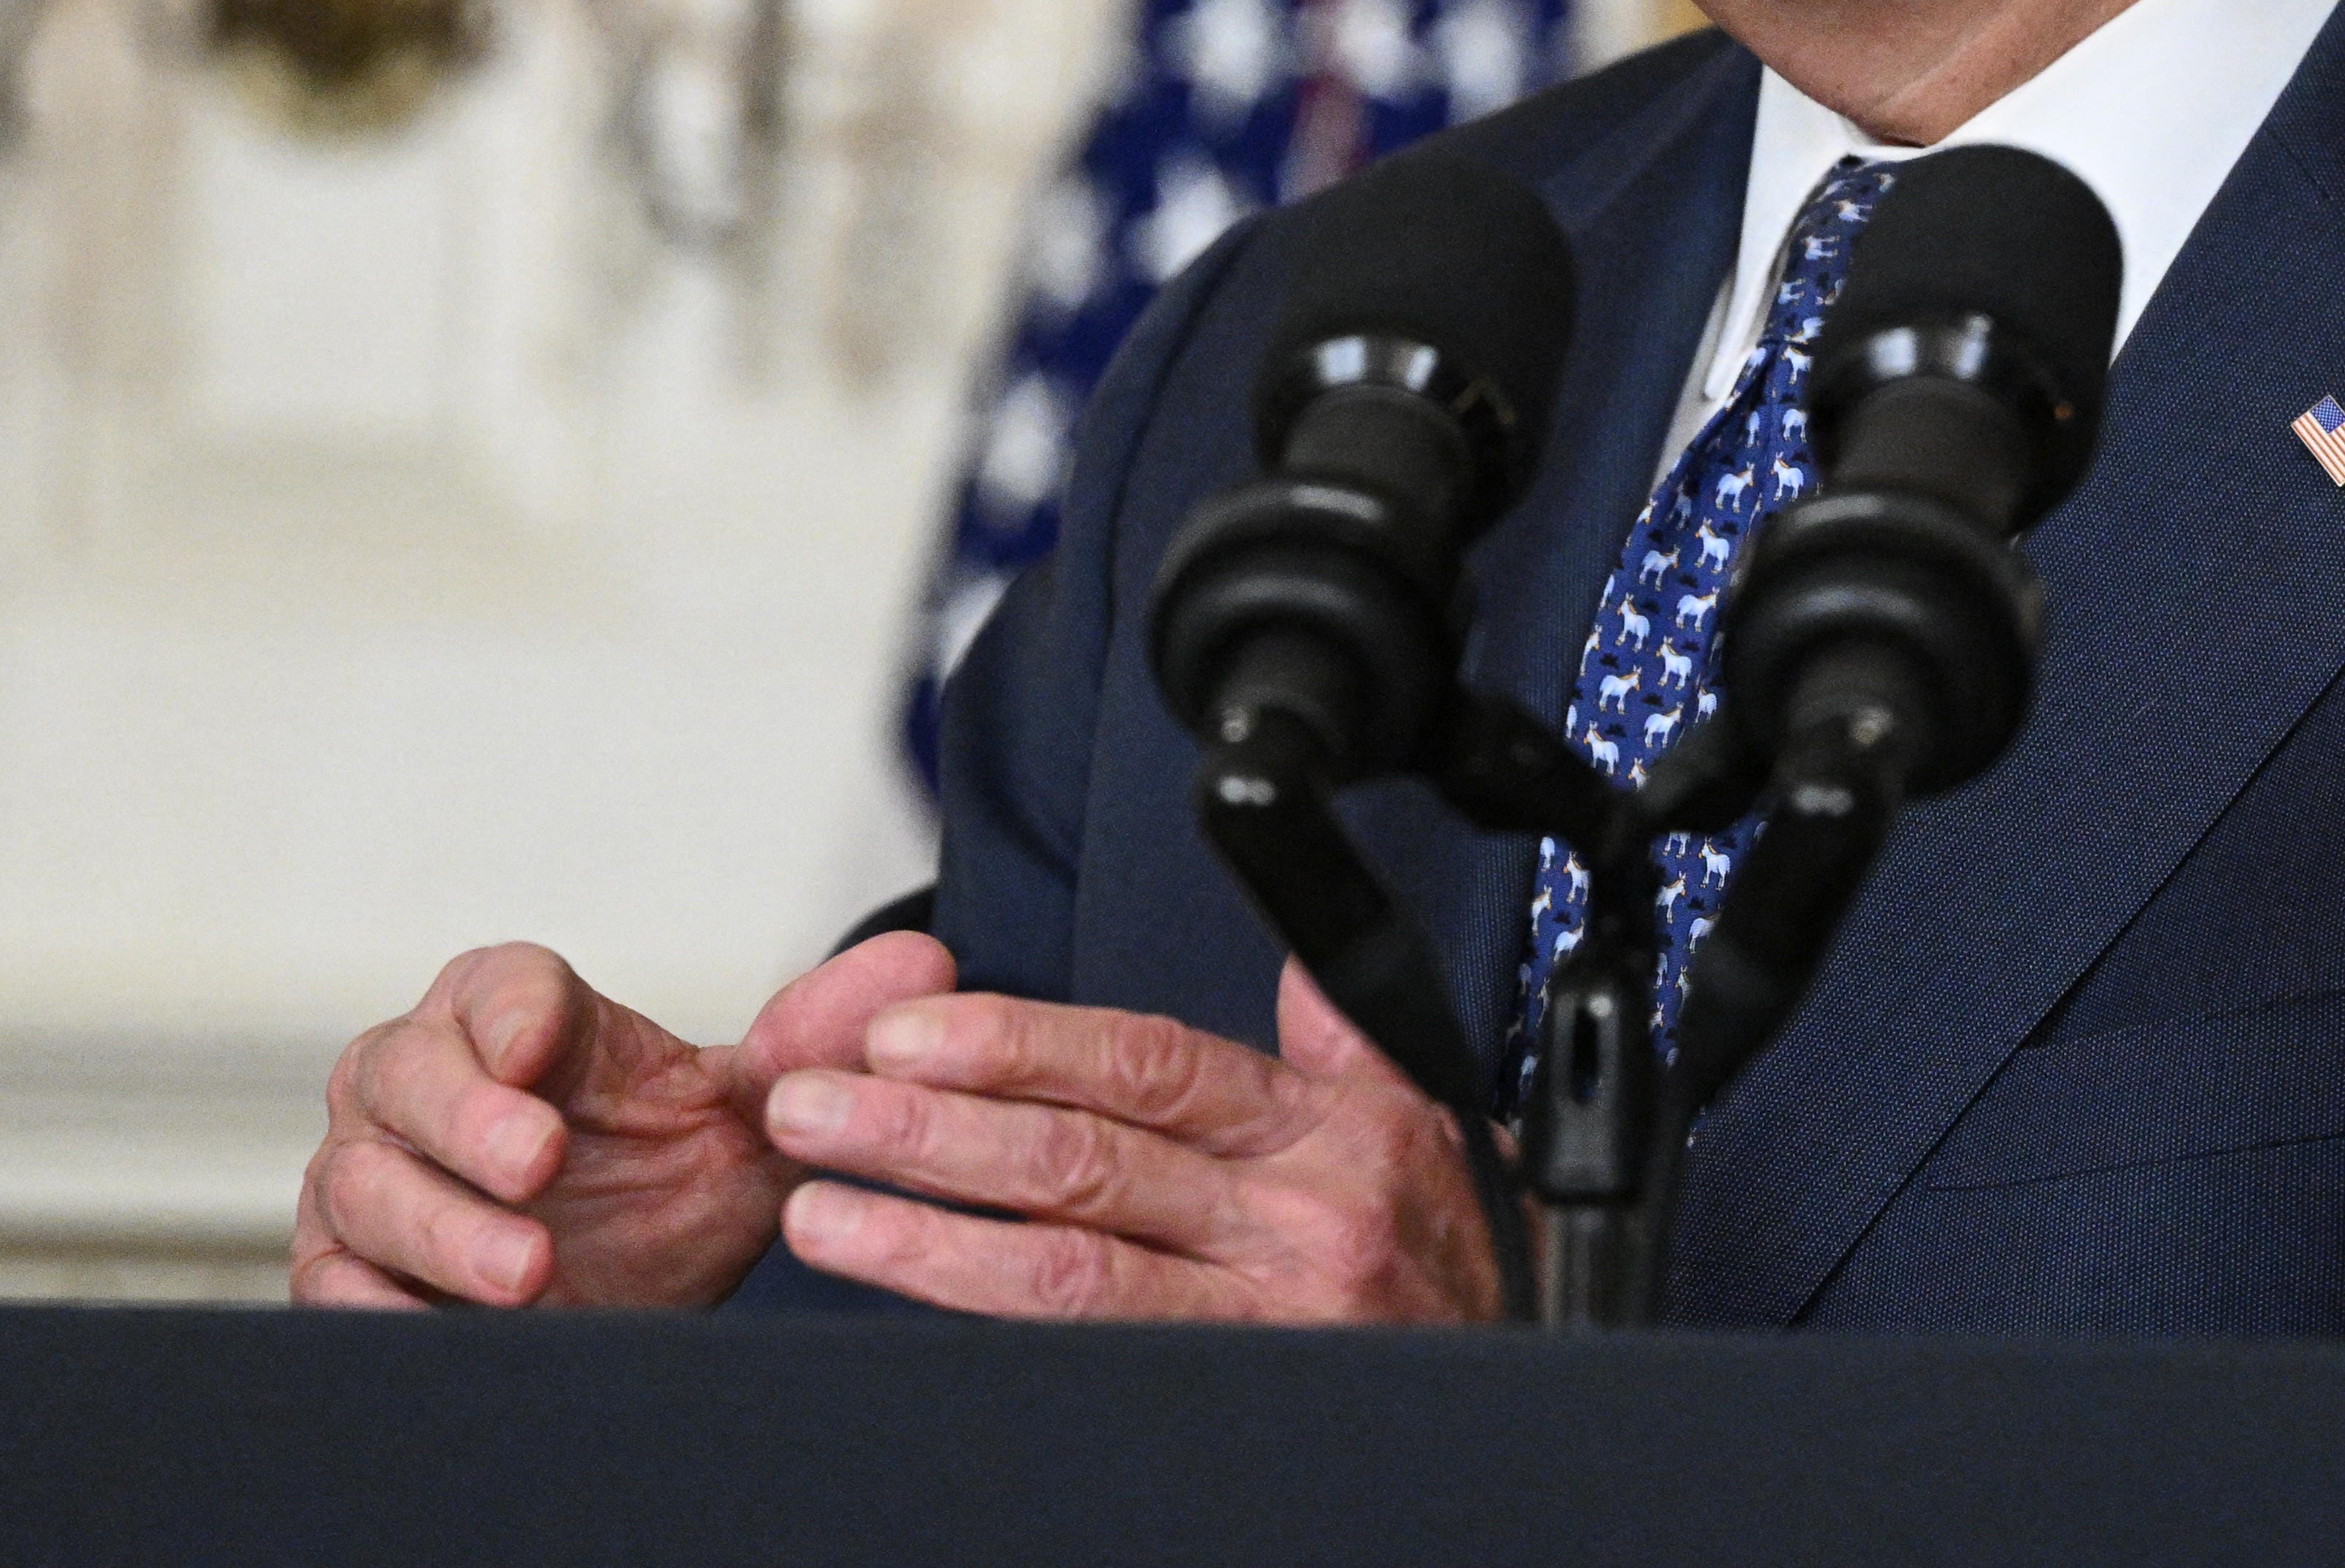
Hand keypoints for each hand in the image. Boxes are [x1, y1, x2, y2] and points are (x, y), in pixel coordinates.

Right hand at [292, 930, 958, 1309]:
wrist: (621, 1290)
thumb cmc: (668, 1179)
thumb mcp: (754, 1118)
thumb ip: (819, 1045)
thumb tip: (925, 960)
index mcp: (513, 1014)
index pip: (498, 987)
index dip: (515, 1017)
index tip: (545, 1055)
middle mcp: (422, 1077)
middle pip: (406, 1072)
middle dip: (468, 1121)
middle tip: (539, 1167)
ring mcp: (372, 1171)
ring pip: (366, 1180)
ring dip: (438, 1227)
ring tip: (524, 1272)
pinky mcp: (345, 1263)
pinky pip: (330, 1280)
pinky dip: (374, 1303)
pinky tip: (430, 1325)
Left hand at [765, 962, 1501, 1322]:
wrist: (1534, 1367)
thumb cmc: (1457, 1246)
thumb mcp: (1418, 1117)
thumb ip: (1339, 1036)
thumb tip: (1298, 949)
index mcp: (1321, 1128)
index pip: (1146, 1066)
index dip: (1018, 1043)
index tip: (905, 1032)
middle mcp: (1292, 1220)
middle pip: (1084, 1163)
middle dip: (931, 1131)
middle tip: (810, 1107)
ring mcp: (1265, 1320)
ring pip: (1070, 1276)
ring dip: (928, 1241)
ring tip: (820, 1211)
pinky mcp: (1239, 1394)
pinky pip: (1096, 1361)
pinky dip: (993, 1335)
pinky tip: (911, 1312)